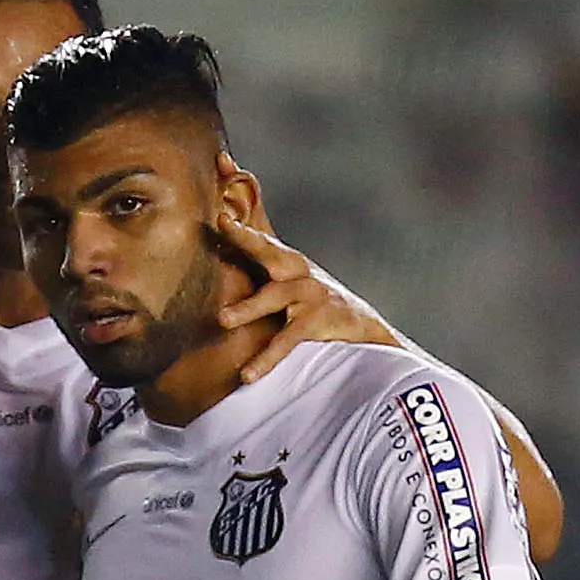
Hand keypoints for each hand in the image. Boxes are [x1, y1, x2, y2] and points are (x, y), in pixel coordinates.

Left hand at [209, 215, 402, 383]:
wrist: (360, 329)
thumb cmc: (312, 305)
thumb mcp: (288, 284)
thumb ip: (260, 273)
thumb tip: (220, 260)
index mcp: (288, 263)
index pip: (263, 239)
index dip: (243, 224)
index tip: (222, 206)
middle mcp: (300, 273)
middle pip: (272, 250)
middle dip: (249, 237)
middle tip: (225, 225)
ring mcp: (312, 295)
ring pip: (276, 296)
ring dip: (249, 308)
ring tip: (222, 320)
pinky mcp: (319, 321)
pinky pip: (288, 340)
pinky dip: (267, 358)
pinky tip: (247, 374)